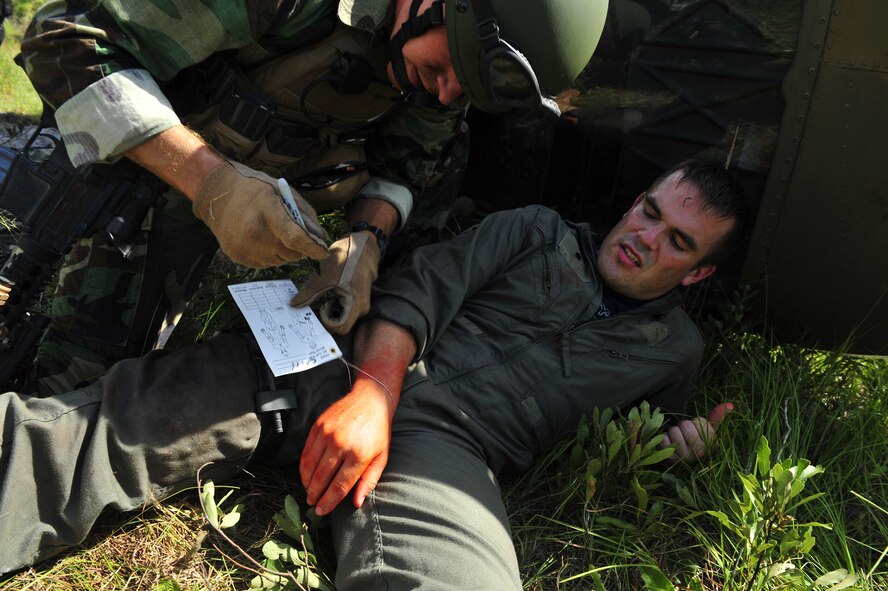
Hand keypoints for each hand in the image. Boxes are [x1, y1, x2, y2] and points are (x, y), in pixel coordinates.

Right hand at [193, 160, 328, 266]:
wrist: (216, 194)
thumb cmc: (254, 189)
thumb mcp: (282, 191)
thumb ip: (304, 213)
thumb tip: (320, 237)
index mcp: (267, 210)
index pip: (296, 238)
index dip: (313, 248)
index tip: (323, 253)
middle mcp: (254, 231)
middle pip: (291, 253)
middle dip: (299, 248)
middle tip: (292, 234)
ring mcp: (244, 246)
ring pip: (280, 261)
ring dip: (283, 251)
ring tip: (272, 232)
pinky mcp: (237, 256)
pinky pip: (265, 263)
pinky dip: (269, 254)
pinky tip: (260, 238)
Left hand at [290, 232, 378, 333]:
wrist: (363, 245)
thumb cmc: (346, 259)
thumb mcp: (324, 276)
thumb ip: (309, 293)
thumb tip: (293, 305)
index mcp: (355, 305)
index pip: (340, 328)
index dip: (327, 322)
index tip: (322, 307)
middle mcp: (361, 308)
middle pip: (341, 324)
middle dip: (328, 317)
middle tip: (320, 302)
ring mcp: (361, 303)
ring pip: (342, 315)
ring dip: (332, 309)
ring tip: (326, 293)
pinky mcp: (358, 297)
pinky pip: (345, 308)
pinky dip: (336, 303)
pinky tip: (331, 290)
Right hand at [299, 379, 393, 515]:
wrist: (371, 399)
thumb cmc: (378, 431)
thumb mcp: (381, 457)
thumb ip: (369, 481)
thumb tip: (356, 503)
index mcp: (359, 455)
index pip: (339, 486)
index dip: (328, 502)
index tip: (321, 511)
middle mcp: (341, 445)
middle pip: (321, 478)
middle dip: (315, 495)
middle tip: (312, 504)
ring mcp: (327, 434)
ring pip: (310, 466)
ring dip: (307, 482)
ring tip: (308, 491)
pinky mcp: (318, 426)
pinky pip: (306, 451)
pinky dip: (304, 466)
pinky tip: (306, 474)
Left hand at [661, 402, 733, 461]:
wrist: (680, 453)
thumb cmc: (696, 438)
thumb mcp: (707, 429)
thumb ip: (717, 416)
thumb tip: (730, 405)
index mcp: (712, 446)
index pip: (700, 421)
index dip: (696, 422)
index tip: (697, 430)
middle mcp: (700, 454)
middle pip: (686, 425)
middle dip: (683, 425)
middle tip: (684, 433)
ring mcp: (685, 458)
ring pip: (674, 431)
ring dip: (673, 431)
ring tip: (677, 438)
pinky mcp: (670, 459)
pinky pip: (664, 439)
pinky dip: (664, 438)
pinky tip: (669, 444)